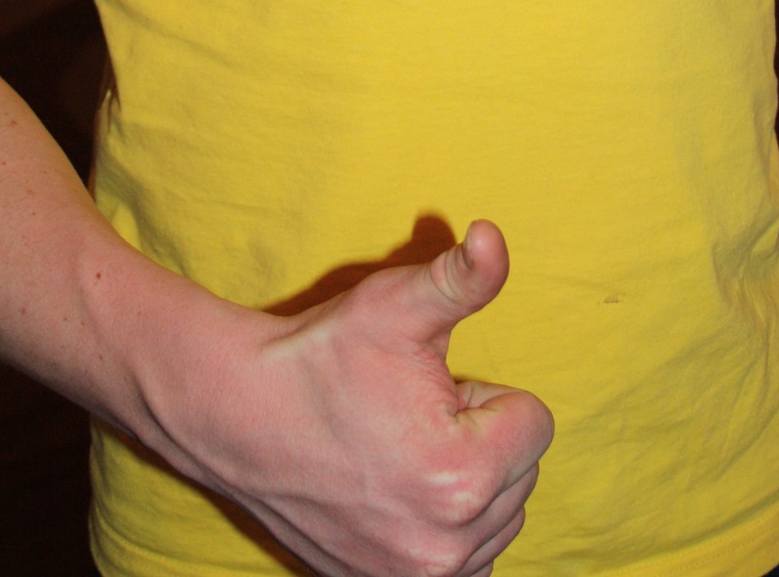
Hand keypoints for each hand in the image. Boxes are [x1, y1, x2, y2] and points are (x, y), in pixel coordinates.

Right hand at [173, 219, 553, 576]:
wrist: (242, 417)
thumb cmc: (324, 356)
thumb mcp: (395, 305)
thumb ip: (462, 277)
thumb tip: (494, 235)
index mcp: (462, 476)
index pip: (535, 423)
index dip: (482, 393)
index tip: (428, 390)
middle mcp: (449, 546)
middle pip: (522, 473)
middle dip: (478, 438)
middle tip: (409, 417)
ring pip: (500, 517)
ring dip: (467, 483)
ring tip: (401, 450)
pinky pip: (471, 562)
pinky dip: (451, 529)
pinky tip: (403, 495)